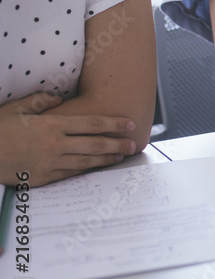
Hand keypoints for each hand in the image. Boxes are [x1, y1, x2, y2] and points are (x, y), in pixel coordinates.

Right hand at [0, 92, 137, 186]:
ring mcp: (50, 163)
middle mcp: (54, 145)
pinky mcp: (43, 178)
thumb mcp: (16, 109)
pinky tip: (96, 167)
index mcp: (51, 125)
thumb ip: (40, 102)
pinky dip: (86, 170)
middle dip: (117, 144)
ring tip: (121, 156)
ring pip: (86, 161)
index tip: (129, 123)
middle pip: (95, 144)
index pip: (91, 124)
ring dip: (106, 159)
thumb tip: (59, 100)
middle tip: (133, 144)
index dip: (113, 123)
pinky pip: (70, 173)